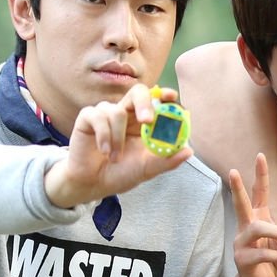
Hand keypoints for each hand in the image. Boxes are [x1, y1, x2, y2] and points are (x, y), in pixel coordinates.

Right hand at [45, 84, 192, 206]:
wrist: (94, 184)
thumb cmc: (122, 173)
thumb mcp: (147, 169)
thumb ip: (167, 160)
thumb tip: (189, 151)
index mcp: (145, 123)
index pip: (157, 101)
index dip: (165, 96)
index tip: (171, 97)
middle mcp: (127, 114)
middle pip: (138, 92)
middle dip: (144, 102)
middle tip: (147, 120)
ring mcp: (107, 114)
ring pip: (117, 111)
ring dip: (117, 138)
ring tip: (115, 157)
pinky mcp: (88, 118)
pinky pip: (97, 117)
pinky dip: (103, 136)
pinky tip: (104, 151)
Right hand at [229, 153, 276, 276]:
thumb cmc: (275, 263)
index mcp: (259, 219)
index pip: (260, 193)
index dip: (260, 175)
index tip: (261, 155)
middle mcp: (246, 228)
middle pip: (241, 204)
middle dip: (237, 187)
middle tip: (231, 170)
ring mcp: (241, 243)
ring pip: (257, 228)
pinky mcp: (242, 260)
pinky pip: (263, 253)